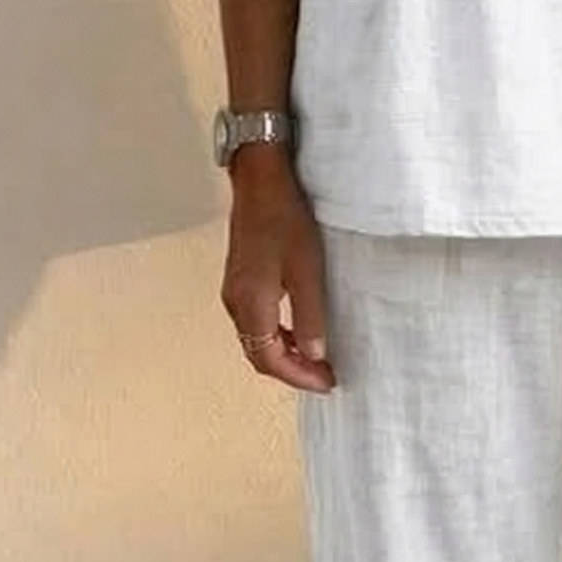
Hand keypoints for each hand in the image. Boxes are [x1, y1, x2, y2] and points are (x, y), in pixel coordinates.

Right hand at [220, 151, 335, 393]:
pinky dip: (276, 335)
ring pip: (255, 339)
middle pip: (258, 354)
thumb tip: (314, 354)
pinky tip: (298, 330)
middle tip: (323, 376)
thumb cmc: (284, 218)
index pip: (269, 359)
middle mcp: (235, 302)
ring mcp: (234, 290)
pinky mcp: (240, 278)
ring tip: (315, 358)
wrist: (260, 179)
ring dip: (283, 354)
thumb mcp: (307, 270)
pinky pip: (254, 321)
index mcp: (250, 304)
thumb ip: (310, 316)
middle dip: (291, 371)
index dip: (298, 377)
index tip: (326, 382)